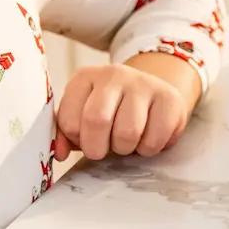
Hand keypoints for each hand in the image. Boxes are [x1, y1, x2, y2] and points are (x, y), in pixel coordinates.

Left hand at [53, 57, 197, 161]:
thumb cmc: (111, 112)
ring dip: (125, 149)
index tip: (86, 141)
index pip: (69, 120)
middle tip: (103, 151)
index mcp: (85, 78)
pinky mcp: (169, 99)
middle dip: (97, 148)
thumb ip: (65, 134)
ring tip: (127, 142)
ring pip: (128, 133)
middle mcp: (113, 74)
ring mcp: (144, 84)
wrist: (152, 94)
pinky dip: (149, 149)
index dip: (78, 141)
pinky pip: (154, 139)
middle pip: (97, 120)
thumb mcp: (82, 117)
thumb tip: (58, 154)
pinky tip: (147, 138)